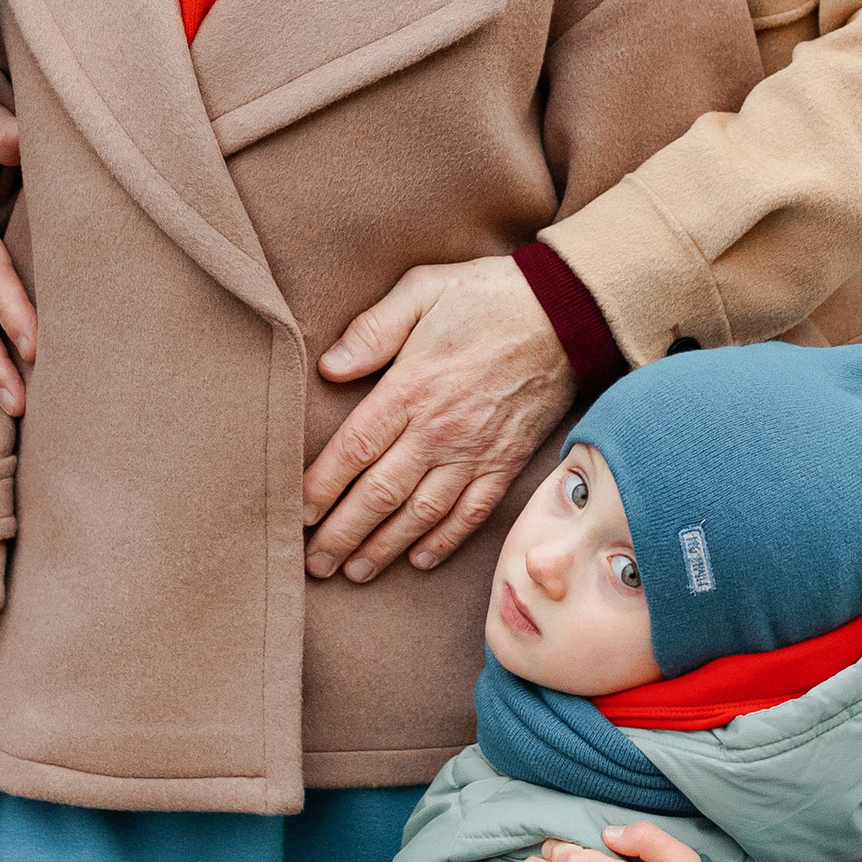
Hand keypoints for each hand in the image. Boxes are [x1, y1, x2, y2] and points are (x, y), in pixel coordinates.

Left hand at [301, 256, 574, 581]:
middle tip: (314, 562)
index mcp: (411, 387)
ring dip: (384, 548)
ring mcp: (475, 452)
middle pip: (380, 494)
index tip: (297, 512)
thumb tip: (329, 367)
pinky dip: (443, 542)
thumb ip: (373, 329)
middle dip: (342, 534)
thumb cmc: (487, 296)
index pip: (354, 449)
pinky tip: (419, 560)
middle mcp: (439, 430)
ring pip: (420, 514)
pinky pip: (470, 514)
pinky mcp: (506, 463)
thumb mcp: (422, 290)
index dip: (321, 487)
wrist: (565, 313)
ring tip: (355, 572)